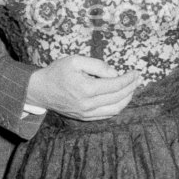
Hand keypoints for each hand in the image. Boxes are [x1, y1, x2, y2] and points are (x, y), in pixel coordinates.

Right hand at [26, 56, 140, 119]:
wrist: (40, 90)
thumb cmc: (58, 72)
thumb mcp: (76, 60)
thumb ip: (97, 65)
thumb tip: (115, 73)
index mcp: (86, 89)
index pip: (115, 85)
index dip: (129, 79)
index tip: (136, 72)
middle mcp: (87, 104)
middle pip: (118, 97)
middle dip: (131, 87)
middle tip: (138, 79)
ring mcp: (86, 113)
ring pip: (115, 109)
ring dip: (127, 99)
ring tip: (132, 88)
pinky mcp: (84, 118)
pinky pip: (107, 115)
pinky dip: (118, 107)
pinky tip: (121, 98)